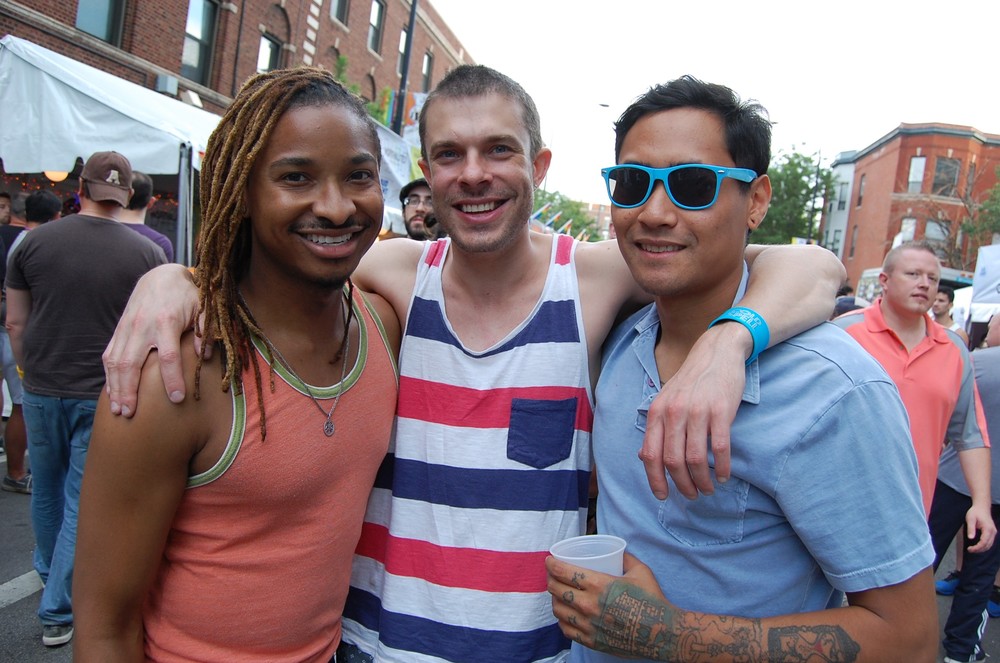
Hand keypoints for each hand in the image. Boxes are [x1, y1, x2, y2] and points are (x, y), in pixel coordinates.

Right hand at [102, 264, 200, 416]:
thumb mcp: (202, 308)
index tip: (178, 398)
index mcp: (166, 322)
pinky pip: (109, 355)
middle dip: (130, 391)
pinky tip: (112, 394)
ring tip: (118, 411)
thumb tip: (205, 356)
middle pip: (131, 364)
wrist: (160, 276)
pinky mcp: (119, 330)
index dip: (173, 379)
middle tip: (130, 415)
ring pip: (115, 362)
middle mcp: (142, 327)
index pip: (168, 357)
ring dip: (115, 388)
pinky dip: (109, 376)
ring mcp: (127, 329)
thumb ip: (204, 331)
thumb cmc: (186, 295)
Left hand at [547, 553, 670, 656]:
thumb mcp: (640, 571)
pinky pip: (566, 630)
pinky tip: (565, 614)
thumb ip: (626, 558)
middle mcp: (589, 605)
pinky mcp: (592, 641)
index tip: (549, 560)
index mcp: (599, 585)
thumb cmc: (652, 600)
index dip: (551, 565)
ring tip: (558, 594)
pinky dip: (562, 620)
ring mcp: (589, 625)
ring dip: (554, 599)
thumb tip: (618, 550)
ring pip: (558, 610)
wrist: (662, 633)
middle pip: (556, 590)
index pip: (564, 572)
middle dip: (550, 579)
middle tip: (552, 575)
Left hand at [640, 324, 747, 499]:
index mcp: (657, 412)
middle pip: (672, 461)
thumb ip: (658, 427)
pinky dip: (721, 468)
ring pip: (695, 459)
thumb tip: (646, 458)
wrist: (717, 352)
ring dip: (702, 481)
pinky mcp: (721, 410)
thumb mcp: (667, 400)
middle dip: (682, 485)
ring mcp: (697, 411)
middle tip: (692, 495)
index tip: (663, 496)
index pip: (650, 454)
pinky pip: (719, 448)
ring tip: (708, 489)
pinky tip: (723, 476)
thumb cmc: (692, 381)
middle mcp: (673, 412)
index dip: (655, 480)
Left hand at [964, 502, 997, 552]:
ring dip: (981, 549)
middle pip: (987, 545)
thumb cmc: (975, 512)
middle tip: (969, 550)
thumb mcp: (970, 519)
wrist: (982, 507)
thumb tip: (970, 538)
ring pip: (989, 545)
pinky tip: (977, 546)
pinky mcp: (992, 532)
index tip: (969, 549)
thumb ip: (971, 528)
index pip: (984, 542)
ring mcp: (993, 532)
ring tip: (972, 549)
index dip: (977, 547)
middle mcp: (993, 532)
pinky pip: (989, 542)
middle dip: (979, 550)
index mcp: (988, 529)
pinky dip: (984, 546)